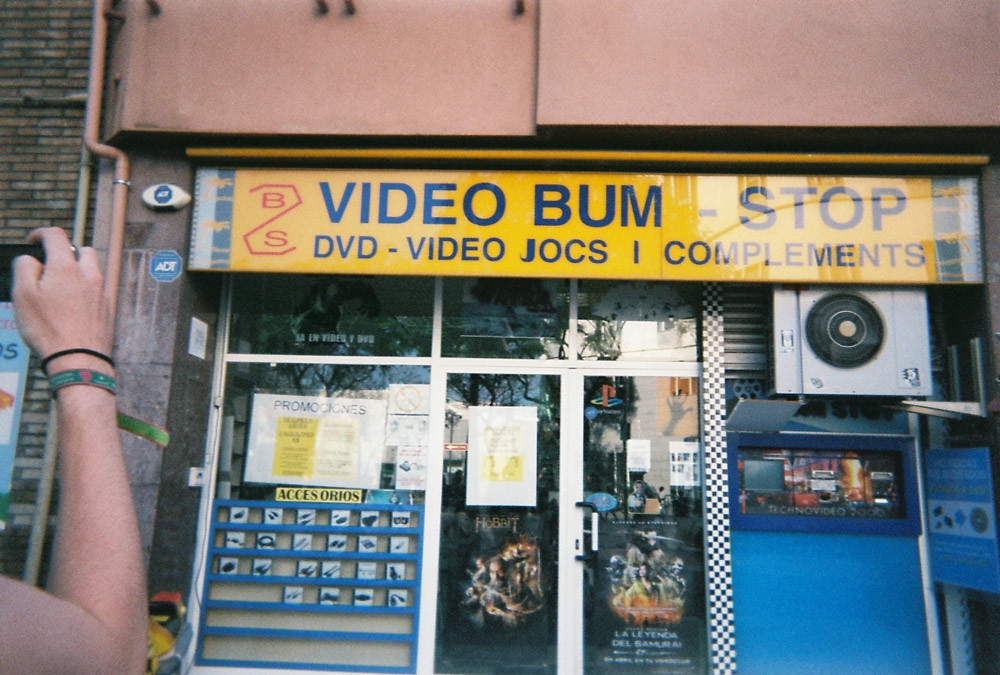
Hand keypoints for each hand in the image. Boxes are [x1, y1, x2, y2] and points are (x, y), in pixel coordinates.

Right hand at [11, 228, 112, 362]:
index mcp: (67, 267)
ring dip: (77, 269)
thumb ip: (25, 268)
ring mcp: (102, 291)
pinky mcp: (107, 308)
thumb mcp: (23, 294)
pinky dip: (85, 289)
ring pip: (92, 269)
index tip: (33, 241)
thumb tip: (31, 259)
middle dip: (64, 252)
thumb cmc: (49, 329)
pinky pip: (97, 289)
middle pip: (81, 250)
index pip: (56, 235)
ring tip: (61, 286)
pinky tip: (73, 305)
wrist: (78, 359)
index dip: (40, 233)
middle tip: (49, 267)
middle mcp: (89, 275)